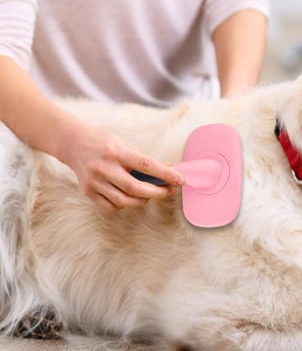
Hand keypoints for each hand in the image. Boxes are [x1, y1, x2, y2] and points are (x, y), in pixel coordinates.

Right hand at [58, 121, 184, 212]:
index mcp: (117, 152)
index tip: (180, 179)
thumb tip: (170, 169)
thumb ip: (145, 159)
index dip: (165, 174)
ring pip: (124, 201)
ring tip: (150, 194)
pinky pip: (111, 207)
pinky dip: (124, 205)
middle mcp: (105, 168)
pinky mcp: (88, 192)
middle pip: (135, 188)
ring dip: (142, 200)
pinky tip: (129, 198)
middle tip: (169, 191)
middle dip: (158, 193)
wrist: (72, 143)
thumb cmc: (103, 143)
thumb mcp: (124, 144)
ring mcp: (95, 182)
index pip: (146, 165)